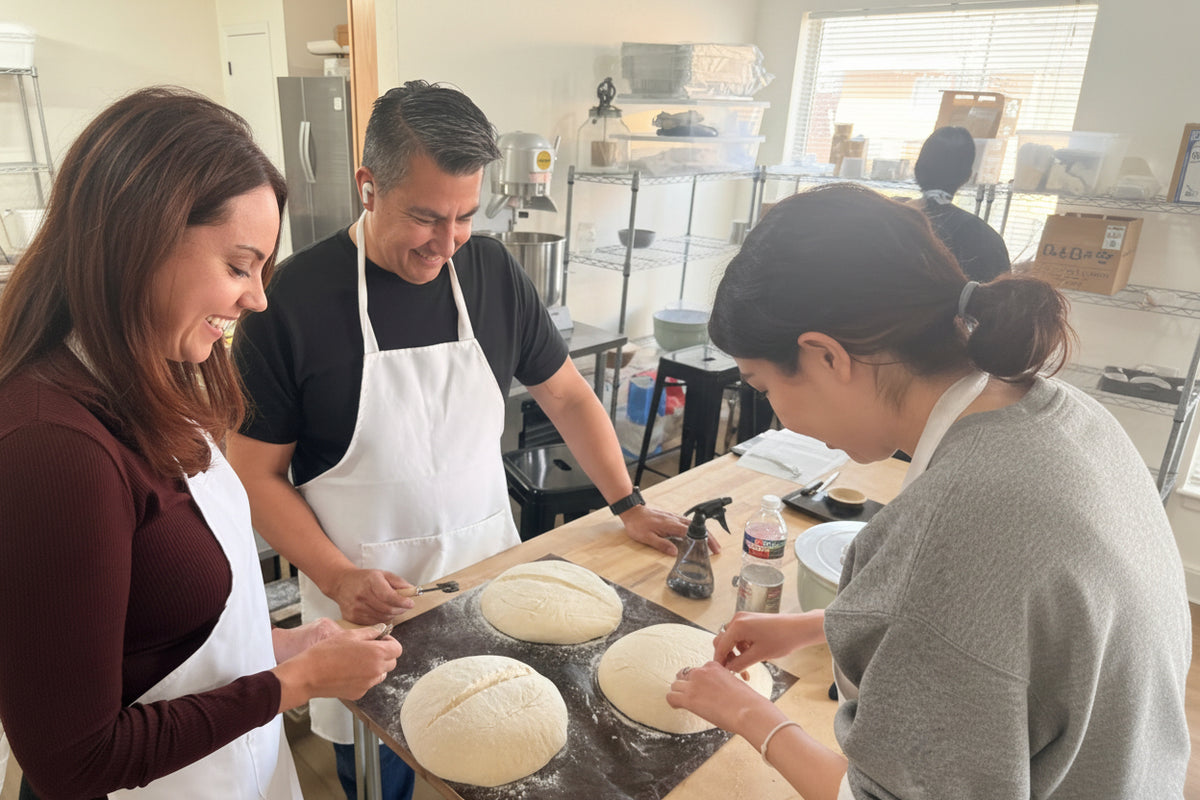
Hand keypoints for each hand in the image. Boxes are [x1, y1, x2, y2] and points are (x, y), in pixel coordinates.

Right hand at [273, 625, 403, 709]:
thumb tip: (381, 630)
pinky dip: (364, 677)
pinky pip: (368, 683)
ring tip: (357, 659)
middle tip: (368, 648)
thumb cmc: (326, 652)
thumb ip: (369, 632)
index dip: (390, 642)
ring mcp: (368, 684)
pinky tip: (348, 670)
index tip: (380, 639)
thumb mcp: (349, 635)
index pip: (397, 649)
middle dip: (384, 654)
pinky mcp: (359, 693)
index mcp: (377, 654)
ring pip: (380, 674)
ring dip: (375, 666)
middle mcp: (376, 671)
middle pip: (392, 662)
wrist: (308, 674)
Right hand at [327, 568, 414, 625]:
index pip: (389, 596)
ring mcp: (356, 608)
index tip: (410, 603)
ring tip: (393, 608)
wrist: (342, 583)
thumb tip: (412, 591)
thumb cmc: (365, 579)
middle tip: (404, 606)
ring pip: (382, 618)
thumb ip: (399, 582)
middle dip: (400, 609)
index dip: (402, 602)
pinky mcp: (352, 618)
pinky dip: (381, 619)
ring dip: (392, 615)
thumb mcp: (383, 574)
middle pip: (387, 609)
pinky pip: (373, 623)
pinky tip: (381, 612)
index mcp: (371, 581)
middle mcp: (362, 595)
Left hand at [619, 504, 719, 555]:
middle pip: (697, 528)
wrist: (632, 511)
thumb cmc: (637, 524)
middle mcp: (675, 520)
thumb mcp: (647, 538)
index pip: (692, 533)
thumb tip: (675, 552)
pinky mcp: (671, 518)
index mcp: (671, 525)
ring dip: (703, 533)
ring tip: (711, 543)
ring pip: (693, 525)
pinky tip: (697, 536)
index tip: (713, 548)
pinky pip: (687, 523)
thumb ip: (661, 545)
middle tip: (717, 548)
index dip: (704, 540)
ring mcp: (674, 518)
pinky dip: (695, 529)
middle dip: (709, 537)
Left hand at [667, 661, 783, 733]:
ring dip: (679, 694)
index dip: (698, 682)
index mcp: (714, 666)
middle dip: (686, 685)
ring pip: (675, 685)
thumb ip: (722, 683)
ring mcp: (694, 684)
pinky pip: (671, 697)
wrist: (748, 710)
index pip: (698, 670)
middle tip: (692, 697)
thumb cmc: (747, 702)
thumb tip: (717, 693)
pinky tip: (679, 707)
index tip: (702, 691)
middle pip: (683, 675)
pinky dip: (673, 702)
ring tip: (684, 703)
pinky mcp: (689, 698)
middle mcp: (702, 671)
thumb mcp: (734, 684)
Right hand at [714, 611, 825, 672]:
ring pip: (731, 640)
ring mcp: (744, 619)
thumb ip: (740, 663)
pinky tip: (751, 656)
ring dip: (736, 654)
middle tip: (736, 672)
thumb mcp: (759, 655)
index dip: (720, 661)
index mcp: (738, 625)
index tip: (721, 674)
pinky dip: (742, 647)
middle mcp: (738, 619)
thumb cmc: (782, 639)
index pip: (721, 645)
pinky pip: (739, 636)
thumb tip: (728, 669)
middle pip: (723, 641)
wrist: (800, 629)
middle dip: (728, 658)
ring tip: (747, 667)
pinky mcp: (750, 621)